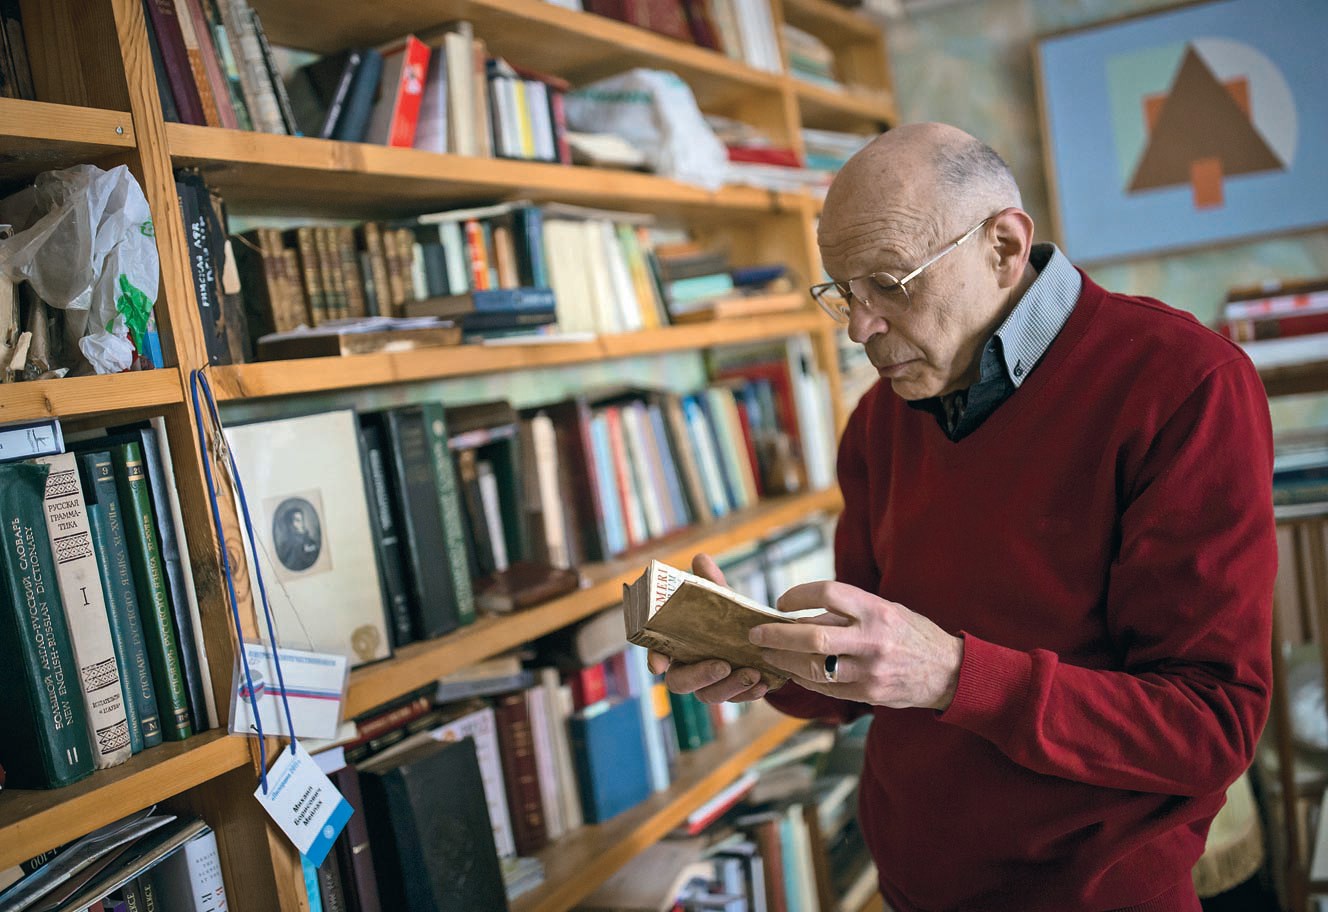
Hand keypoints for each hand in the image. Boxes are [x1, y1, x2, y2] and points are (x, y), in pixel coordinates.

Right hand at [646, 553, 770, 703]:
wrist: (755, 635)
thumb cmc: (726, 616)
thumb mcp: (720, 598)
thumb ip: (710, 583)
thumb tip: (701, 559)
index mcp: (676, 645)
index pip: (657, 654)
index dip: (655, 659)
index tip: (659, 665)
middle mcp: (688, 668)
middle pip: (680, 682)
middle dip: (700, 676)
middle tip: (722, 666)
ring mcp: (708, 684)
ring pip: (709, 696)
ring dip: (730, 687)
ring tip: (752, 673)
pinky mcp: (731, 693)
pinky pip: (735, 700)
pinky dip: (748, 694)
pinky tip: (764, 683)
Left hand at [749, 581, 963, 710]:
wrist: (948, 671)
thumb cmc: (910, 633)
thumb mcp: (884, 610)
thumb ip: (845, 613)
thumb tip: (799, 616)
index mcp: (876, 610)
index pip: (826, 593)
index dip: (797, 595)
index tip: (781, 602)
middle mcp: (872, 640)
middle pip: (812, 636)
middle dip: (776, 635)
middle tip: (756, 634)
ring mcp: (869, 671)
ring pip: (812, 667)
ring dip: (784, 660)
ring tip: (768, 654)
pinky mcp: (867, 694)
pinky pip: (825, 687)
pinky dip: (803, 679)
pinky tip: (793, 671)